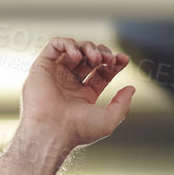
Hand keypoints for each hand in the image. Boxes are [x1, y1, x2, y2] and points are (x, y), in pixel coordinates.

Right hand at [20, 37, 134, 149]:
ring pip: (74, 49)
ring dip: (88, 48)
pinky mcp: (42, 67)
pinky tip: (77, 56)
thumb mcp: (109, 120)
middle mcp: (69, 84)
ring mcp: (56, 75)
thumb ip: (122, 104)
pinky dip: (68, 44)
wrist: (52, 130)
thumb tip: (131, 88)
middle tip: (109, 58)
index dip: (114, 63)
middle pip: (89, 58)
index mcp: (84, 96)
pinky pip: (55, 46)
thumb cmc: (78, 130)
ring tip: (95, 58)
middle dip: (102, 53)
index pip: (101, 72)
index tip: (124, 59)